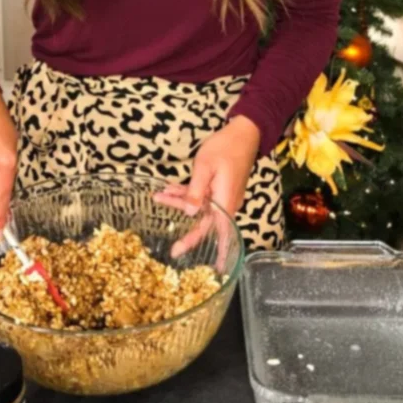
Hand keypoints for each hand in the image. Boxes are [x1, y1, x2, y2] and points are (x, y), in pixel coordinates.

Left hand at [153, 114, 260, 262]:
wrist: (244, 132)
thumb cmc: (225, 147)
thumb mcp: (204, 167)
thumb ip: (195, 191)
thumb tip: (189, 214)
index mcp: (225, 201)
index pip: (219, 232)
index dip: (218, 250)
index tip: (216, 269)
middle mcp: (226, 202)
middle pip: (206, 223)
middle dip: (189, 235)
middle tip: (174, 249)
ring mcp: (223, 195)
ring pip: (200, 207)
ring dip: (180, 203)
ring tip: (159, 197)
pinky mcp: (219, 187)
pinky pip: (202, 195)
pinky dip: (187, 193)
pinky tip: (170, 189)